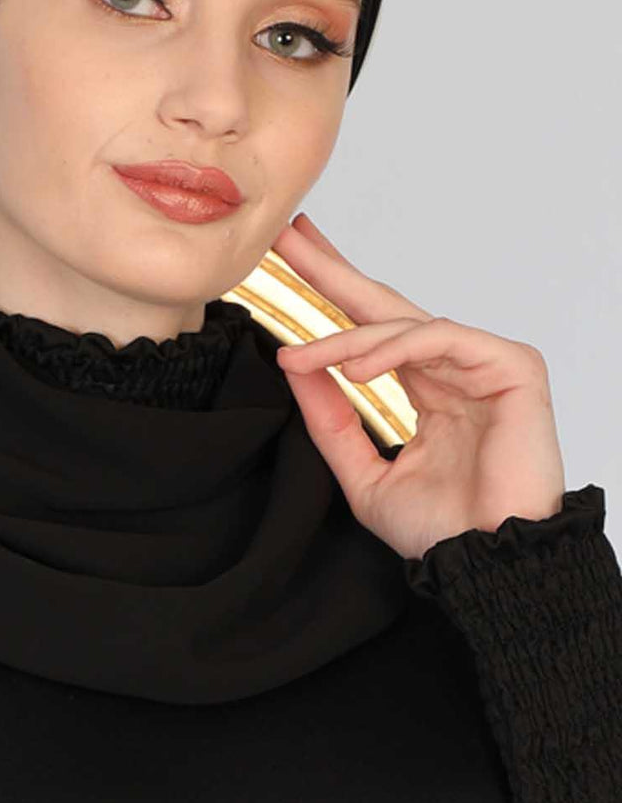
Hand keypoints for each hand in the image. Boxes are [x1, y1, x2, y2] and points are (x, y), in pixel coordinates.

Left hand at [272, 213, 565, 561]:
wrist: (484, 566)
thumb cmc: (440, 532)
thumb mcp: (362, 473)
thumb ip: (330, 420)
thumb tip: (294, 364)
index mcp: (429, 390)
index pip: (375, 330)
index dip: (334, 291)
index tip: (288, 258)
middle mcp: (455, 370)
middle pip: (388, 307)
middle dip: (334, 271)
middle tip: (290, 236)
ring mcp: (485, 365)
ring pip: (405, 325)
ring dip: (347, 336)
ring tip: (304, 356)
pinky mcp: (512, 366)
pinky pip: (440, 337)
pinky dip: (393, 347)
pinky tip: (356, 367)